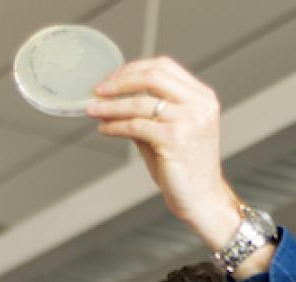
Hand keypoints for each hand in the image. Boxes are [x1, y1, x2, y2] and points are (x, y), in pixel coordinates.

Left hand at [87, 57, 241, 249]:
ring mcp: (189, 120)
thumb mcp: (168, 131)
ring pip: (140, 103)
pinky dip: (115, 125)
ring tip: (93, 110)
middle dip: (120, 81)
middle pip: (153, 76)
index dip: (133, 69)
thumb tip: (111, 99)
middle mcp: (199, 104)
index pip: (164, 67)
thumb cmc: (184, 167)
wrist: (202, 199)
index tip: (112, 79)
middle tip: (98, 90)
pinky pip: (136, 126)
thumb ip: (147, 112)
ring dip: (111, 106)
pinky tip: (104, 129)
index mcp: (202, 97)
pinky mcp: (175, 139)